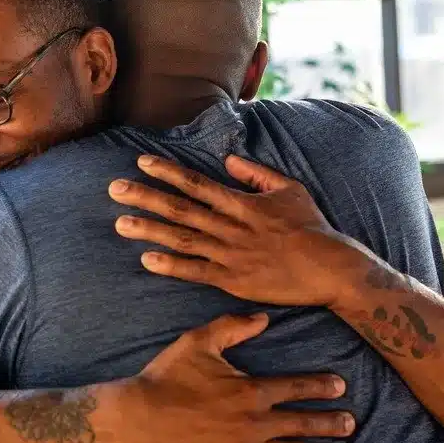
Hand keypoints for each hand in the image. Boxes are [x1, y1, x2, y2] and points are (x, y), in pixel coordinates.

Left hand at [109, 154, 369, 307]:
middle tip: (114, 189)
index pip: (197, 184)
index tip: (141, 161)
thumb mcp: (289, 190)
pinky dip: (172, 265)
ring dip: (150, 230)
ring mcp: (230, 255)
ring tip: (119, 223)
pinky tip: (147, 259)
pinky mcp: (233, 282)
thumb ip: (256, 173)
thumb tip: (228, 160)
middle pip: (181, 209)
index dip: (168, 172)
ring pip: (183, 239)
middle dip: (146, 197)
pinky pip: (197, 272)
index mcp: (243, 204)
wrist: (330, 269)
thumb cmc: (312, 227)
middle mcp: (232, 227)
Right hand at [119, 312, 354, 442]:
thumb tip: (264, 318)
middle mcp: (256, 423)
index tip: (341, 388)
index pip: (296, 388)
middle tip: (350, 425)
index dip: (321, 386)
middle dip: (330, 424)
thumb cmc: (168, 378)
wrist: (139, 417)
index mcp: (252, 391)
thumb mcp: (199, 341)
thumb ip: (233, 327)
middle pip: (302, 423)